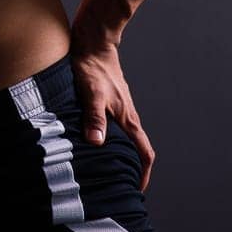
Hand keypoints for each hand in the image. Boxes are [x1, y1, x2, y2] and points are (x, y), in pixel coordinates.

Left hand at [70, 37, 156, 191]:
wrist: (93, 42)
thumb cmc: (92, 66)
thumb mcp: (91, 93)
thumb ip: (94, 117)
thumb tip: (97, 142)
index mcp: (127, 118)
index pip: (144, 151)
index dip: (143, 173)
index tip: (137, 189)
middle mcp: (126, 115)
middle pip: (134, 148)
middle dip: (129, 169)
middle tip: (117, 186)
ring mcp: (117, 108)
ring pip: (122, 138)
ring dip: (116, 154)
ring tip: (101, 170)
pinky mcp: (107, 102)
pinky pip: (110, 127)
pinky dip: (105, 140)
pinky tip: (88, 143)